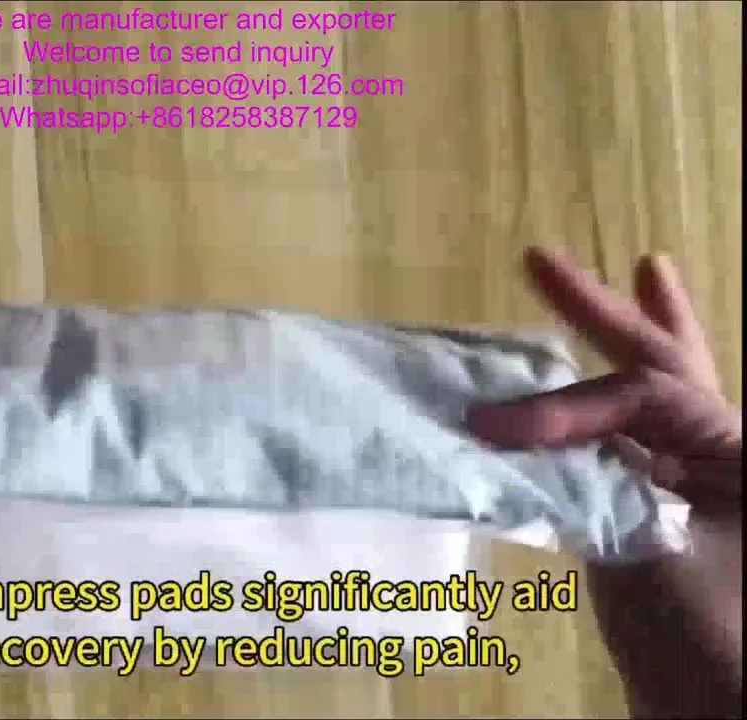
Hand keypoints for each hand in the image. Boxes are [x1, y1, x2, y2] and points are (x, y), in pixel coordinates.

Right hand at [468, 247, 741, 716]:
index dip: (566, 405)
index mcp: (745, 453)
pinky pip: (633, 445)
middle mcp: (727, 456)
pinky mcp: (661, 519)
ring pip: (668, 394)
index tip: (490, 428)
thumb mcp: (652, 556)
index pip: (646, 397)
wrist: (718, 719)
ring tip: (649, 267)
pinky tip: (579, 390)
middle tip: (540, 261)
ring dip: (645, 335)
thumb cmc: (715, 647)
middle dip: (607, 312)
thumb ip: (589, 487)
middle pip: (668, 366)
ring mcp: (698, 487)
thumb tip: (505, 436)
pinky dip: (607, 408)